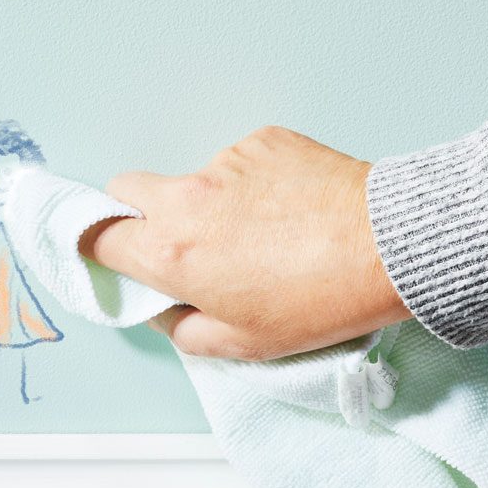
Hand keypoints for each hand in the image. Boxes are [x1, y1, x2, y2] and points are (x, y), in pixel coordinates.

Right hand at [80, 126, 409, 360]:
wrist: (388, 247)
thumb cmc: (322, 300)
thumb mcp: (246, 345)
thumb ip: (186, 332)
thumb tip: (170, 313)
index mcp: (172, 255)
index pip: (98, 238)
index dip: (99, 248)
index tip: (112, 257)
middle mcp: (187, 201)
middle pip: (126, 190)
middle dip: (137, 214)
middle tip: (178, 246)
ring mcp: (224, 163)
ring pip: (190, 180)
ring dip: (207, 205)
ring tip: (263, 237)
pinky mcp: (262, 141)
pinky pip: (236, 163)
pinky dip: (250, 185)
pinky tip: (289, 212)